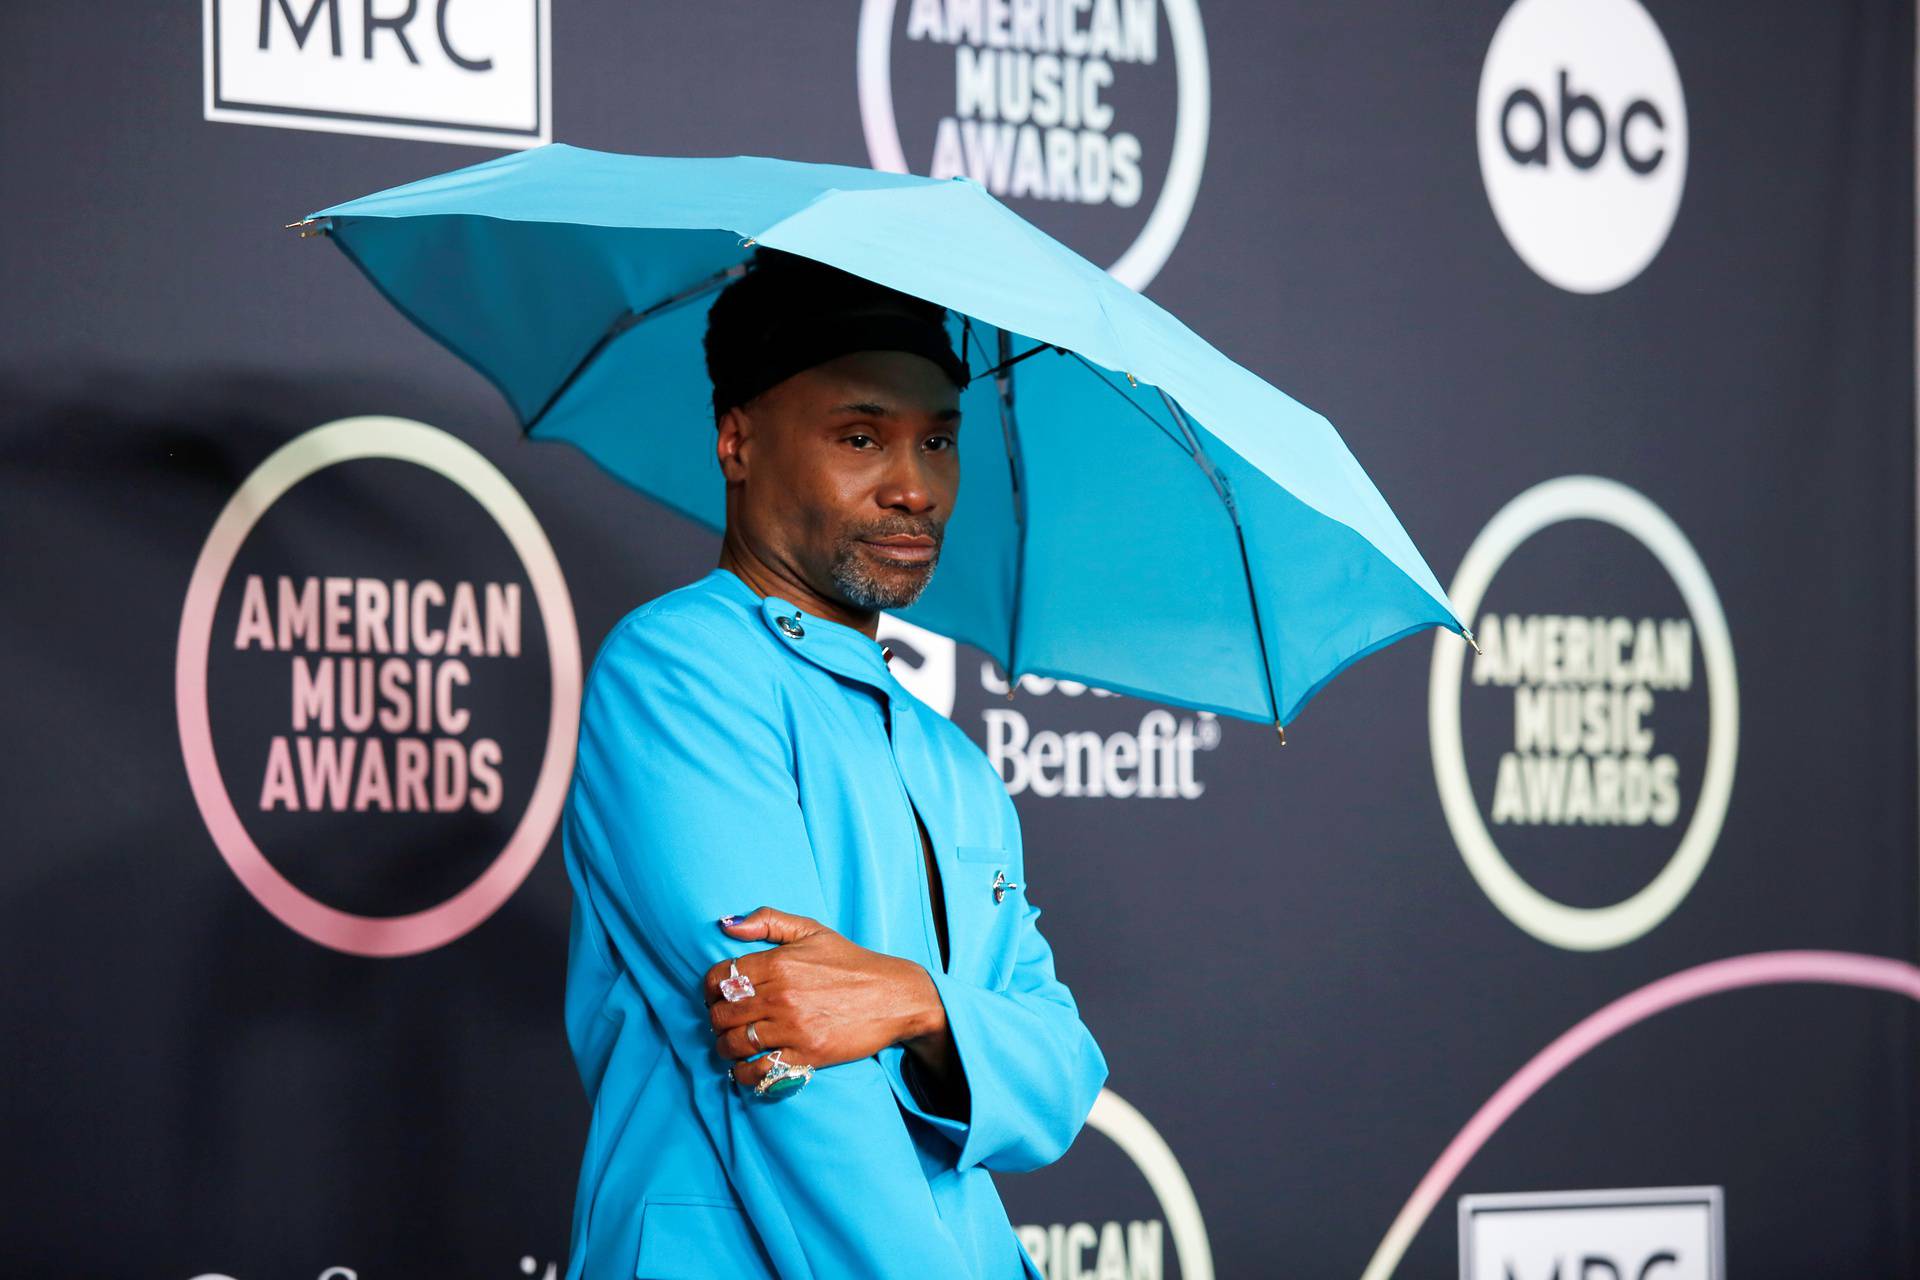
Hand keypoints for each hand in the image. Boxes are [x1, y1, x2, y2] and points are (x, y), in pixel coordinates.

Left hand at [705, 906, 943, 1092]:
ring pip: (734, 1043)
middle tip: (725, 1021)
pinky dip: (744, 1073)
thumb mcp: (812, 930)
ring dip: (725, 1047)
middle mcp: (781, 996)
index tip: (716, 995)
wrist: (894, 996)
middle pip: (721, 1014)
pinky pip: (759, 1070)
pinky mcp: (807, 1055)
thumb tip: (727, 926)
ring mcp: (793, 1028)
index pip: (719, 978)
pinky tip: (746, 1067)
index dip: (709, 989)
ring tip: (732, 1045)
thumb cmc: (851, 963)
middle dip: (716, 1019)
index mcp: (778, 963)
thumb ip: (768, 920)